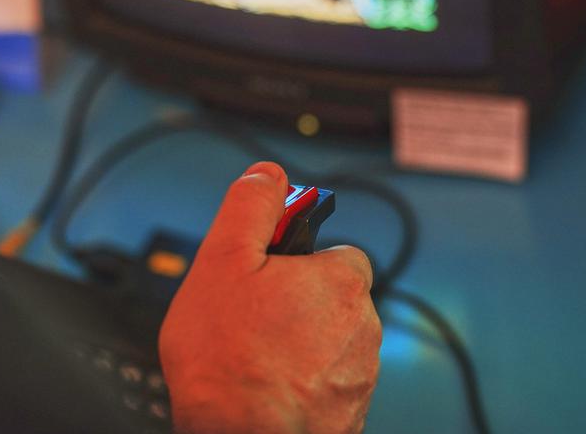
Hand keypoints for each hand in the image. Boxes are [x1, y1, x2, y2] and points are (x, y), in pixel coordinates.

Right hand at [159, 162, 380, 433]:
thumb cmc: (228, 358)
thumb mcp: (223, 260)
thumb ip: (250, 207)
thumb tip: (268, 174)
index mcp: (341, 280)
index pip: (334, 251)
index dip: (294, 259)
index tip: (265, 273)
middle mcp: (363, 326)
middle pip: (330, 297)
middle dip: (295, 302)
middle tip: (249, 317)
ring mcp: (359, 374)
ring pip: (328, 340)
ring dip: (299, 342)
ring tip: (254, 355)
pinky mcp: (350, 411)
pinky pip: (326, 380)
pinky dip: (302, 380)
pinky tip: (267, 385)